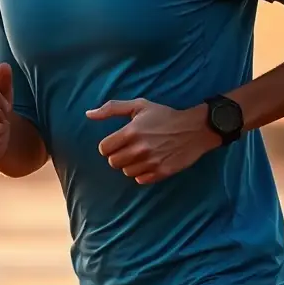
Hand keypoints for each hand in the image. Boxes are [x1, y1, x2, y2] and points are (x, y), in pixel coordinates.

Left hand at [85, 98, 219, 184]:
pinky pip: (140, 179)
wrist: (195, 129)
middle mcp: (139, 148)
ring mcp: (151, 162)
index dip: (108, 145)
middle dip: (118, 156)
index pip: (104, 148)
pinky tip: (149, 162)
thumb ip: (111, 109)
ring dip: (130, 164)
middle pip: (113, 162)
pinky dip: (142, 173)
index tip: (117, 142)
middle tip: (129, 148)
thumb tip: (88, 114)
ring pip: (126, 172)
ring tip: (141, 154)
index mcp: (131, 132)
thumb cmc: (164, 116)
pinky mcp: (161, 172)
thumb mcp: (139, 105)